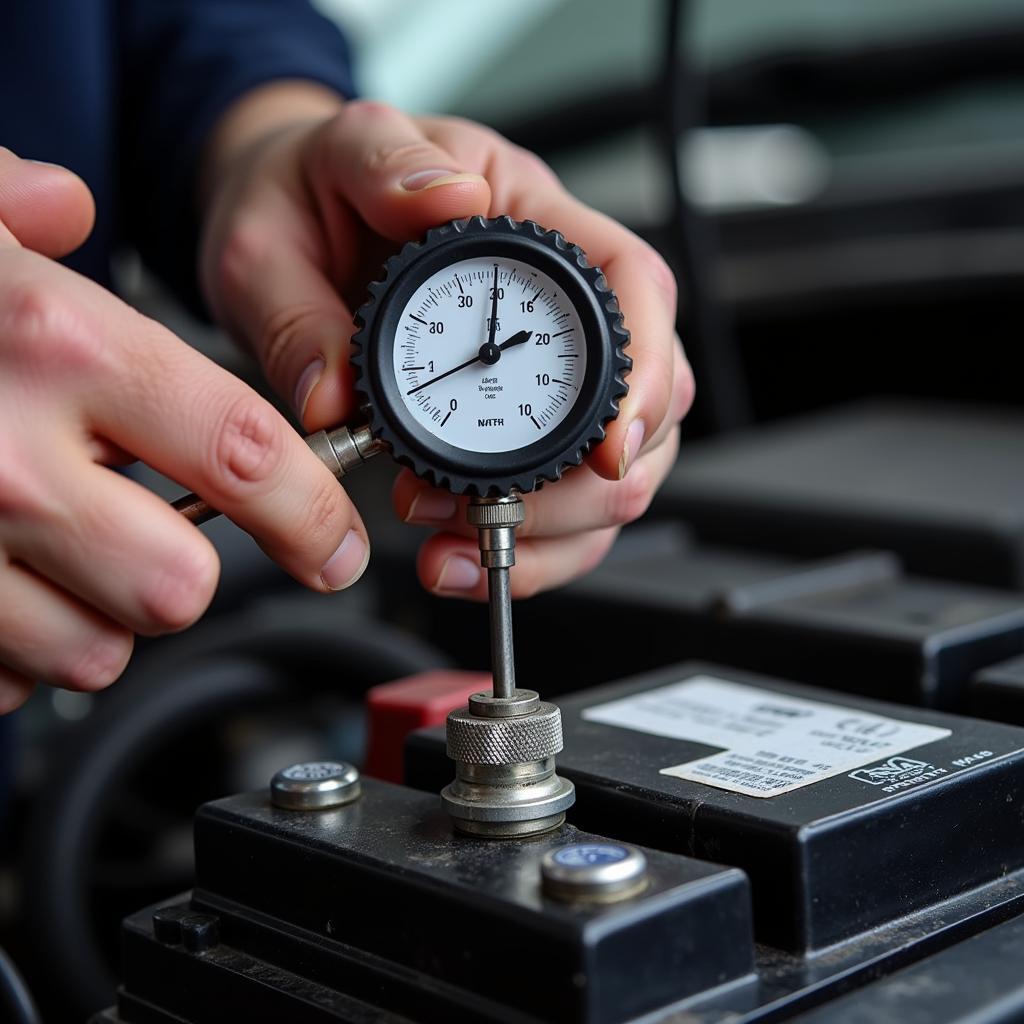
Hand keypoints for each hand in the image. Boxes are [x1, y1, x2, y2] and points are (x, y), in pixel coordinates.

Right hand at [0, 150, 367, 712]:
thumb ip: (13, 205)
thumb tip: (68, 203)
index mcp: (55, 346)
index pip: (244, 452)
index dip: (314, 514)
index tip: (337, 545)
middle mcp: (8, 462)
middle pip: (180, 584)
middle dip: (182, 569)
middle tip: (150, 528)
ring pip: (95, 649)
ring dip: (95, 612)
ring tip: (50, 548)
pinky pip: (4, 680)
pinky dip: (12, 647)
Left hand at [200, 92, 692, 600]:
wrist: (292, 214)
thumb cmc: (318, 181)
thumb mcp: (329, 161)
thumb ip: (355, 232)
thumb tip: (347, 357)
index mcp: (528, 218)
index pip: (636, 284)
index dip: (643, 376)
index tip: (610, 451)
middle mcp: (555, 301)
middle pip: (647, 403)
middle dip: (580, 488)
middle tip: (482, 507)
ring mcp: (544, 368)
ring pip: (612, 473)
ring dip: (548, 531)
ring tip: (450, 543)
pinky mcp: (515, 422)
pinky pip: (557, 501)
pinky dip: (521, 548)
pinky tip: (459, 558)